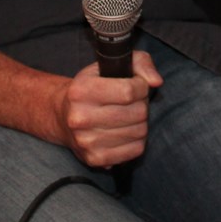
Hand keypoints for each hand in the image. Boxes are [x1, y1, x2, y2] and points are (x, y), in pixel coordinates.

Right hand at [54, 51, 163, 166]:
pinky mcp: (95, 158)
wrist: (63, 116)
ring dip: (141, 122)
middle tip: (132, 101)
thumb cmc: (93, 86)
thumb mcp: (111, 64)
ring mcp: (87, 141)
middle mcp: (80, 118)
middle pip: (137, 113)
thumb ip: (140, 63)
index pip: (129, 91)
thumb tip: (156, 81)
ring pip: (139, 132)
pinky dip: (137, 140)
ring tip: (128, 115)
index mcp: (81, 91)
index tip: (138, 85)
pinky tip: (126, 131)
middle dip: (142, 104)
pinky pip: (136, 150)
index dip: (142, 86)